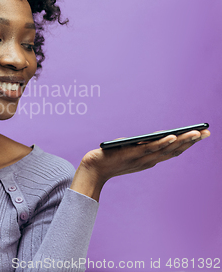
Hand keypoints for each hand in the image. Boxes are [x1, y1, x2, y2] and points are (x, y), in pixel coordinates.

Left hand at [70, 129, 210, 201]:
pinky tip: (172, 136)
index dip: (188, 144)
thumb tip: (155, 137)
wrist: (93, 169)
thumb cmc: (110, 158)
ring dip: (182, 141)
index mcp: (150, 160)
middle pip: (174, 150)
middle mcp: (149, 160)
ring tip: (196, 133)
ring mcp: (141, 158)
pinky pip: (149, 149)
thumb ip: (142, 145)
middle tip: (207, 131)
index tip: (201, 134)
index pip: (173, 151)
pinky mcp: (131, 154)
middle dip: (192, 141)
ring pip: (165, 149)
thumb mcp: (130, 151)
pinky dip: (162, 143)